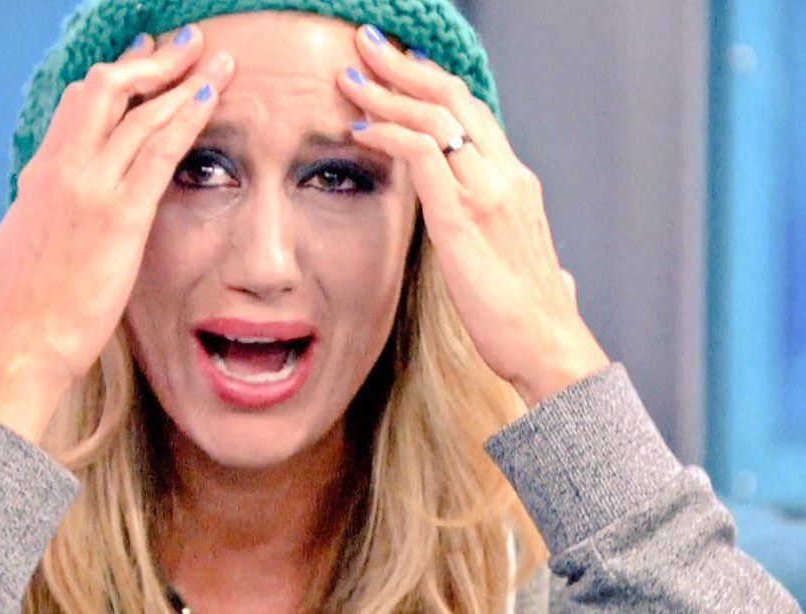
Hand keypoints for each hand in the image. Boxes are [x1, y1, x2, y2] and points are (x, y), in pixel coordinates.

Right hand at [0, 25, 235, 442]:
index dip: (118, 77)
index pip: (80, 106)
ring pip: (139, 112)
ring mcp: (90, 188)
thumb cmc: (15, 308)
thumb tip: (30, 208)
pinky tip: (212, 96)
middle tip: (186, 43)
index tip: (143, 59)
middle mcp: (62, 169)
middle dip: (152, 61)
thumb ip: (28, 214)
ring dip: (182, 79)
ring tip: (216, 56)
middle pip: (106, 89)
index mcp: (40, 175)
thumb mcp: (11, 245)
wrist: (19, 344)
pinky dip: (188, 117)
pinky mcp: (119, 216)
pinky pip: (160, 151)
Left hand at [337, 25, 609, 408]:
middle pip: (453, 98)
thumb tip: (523, 247)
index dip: (431, 83)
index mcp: (515, 181)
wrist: (549, 346)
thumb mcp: (520, 258)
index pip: (471, 113)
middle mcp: (506, 175)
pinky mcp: (463, 218)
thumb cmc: (529, 313)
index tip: (398, 66)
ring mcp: (487, 193)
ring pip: (434, 117)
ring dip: (386, 90)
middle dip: (405, 66)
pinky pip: (421, 155)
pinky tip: (359, 127)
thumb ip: (513, 238)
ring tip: (349, 73)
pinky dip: (388, 133)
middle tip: (366, 42)